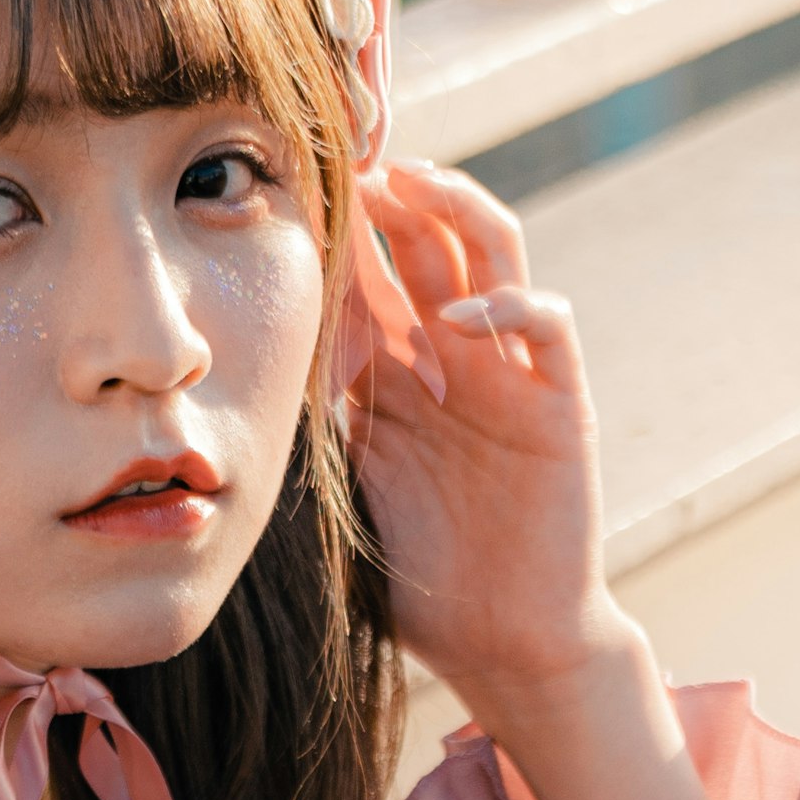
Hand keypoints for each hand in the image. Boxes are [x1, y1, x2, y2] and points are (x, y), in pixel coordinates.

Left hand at [352, 158, 705, 799]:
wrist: (501, 643)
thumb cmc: (420, 575)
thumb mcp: (346, 480)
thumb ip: (315, 415)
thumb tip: (240, 363)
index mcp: (401, 373)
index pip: (372, 276)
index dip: (340, 231)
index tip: (290, 190)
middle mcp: (458, 358)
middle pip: (430, 244)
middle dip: (393, 195)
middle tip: (346, 156)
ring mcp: (511, 376)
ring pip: (495, 257)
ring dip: (457, 212)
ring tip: (414, 183)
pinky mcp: (560, 407)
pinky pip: (547, 329)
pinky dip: (509, 308)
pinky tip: (460, 317)